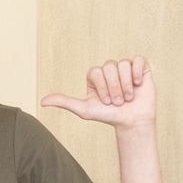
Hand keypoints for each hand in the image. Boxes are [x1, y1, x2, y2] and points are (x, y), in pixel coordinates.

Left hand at [41, 57, 155, 127]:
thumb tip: (42, 102)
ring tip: (128, 97)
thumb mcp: (84, 109)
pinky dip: (138, 74)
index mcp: (95, 76)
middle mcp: (109, 70)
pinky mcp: (141, 67)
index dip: (102, 87)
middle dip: (114, 87)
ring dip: (126, 85)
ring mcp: (125, 67)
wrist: (131, 121)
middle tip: (117, 102)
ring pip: (123, 65)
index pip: (95, 71)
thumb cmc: (107, 116)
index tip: (105, 101)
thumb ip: (64, 102)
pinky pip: (138, 60)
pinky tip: (138, 85)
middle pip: (109, 67)